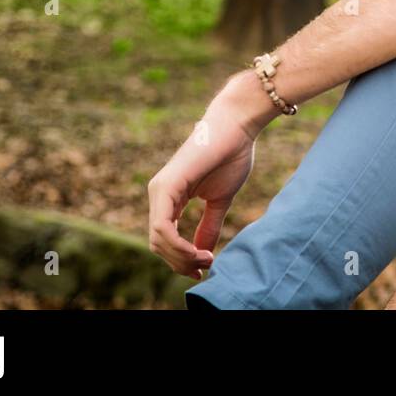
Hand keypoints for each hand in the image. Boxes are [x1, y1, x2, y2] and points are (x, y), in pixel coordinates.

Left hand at [147, 96, 256, 279]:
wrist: (237, 126)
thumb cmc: (231, 155)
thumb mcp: (220, 200)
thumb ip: (209, 225)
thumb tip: (204, 254)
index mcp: (169, 198)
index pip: (164, 239)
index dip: (181, 260)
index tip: (205, 269)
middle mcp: (159, 194)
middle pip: (158, 244)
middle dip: (181, 263)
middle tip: (207, 266)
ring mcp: (160, 190)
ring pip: (158, 240)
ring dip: (182, 258)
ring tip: (206, 260)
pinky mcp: (166, 187)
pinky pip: (162, 228)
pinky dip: (179, 246)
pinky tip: (199, 251)